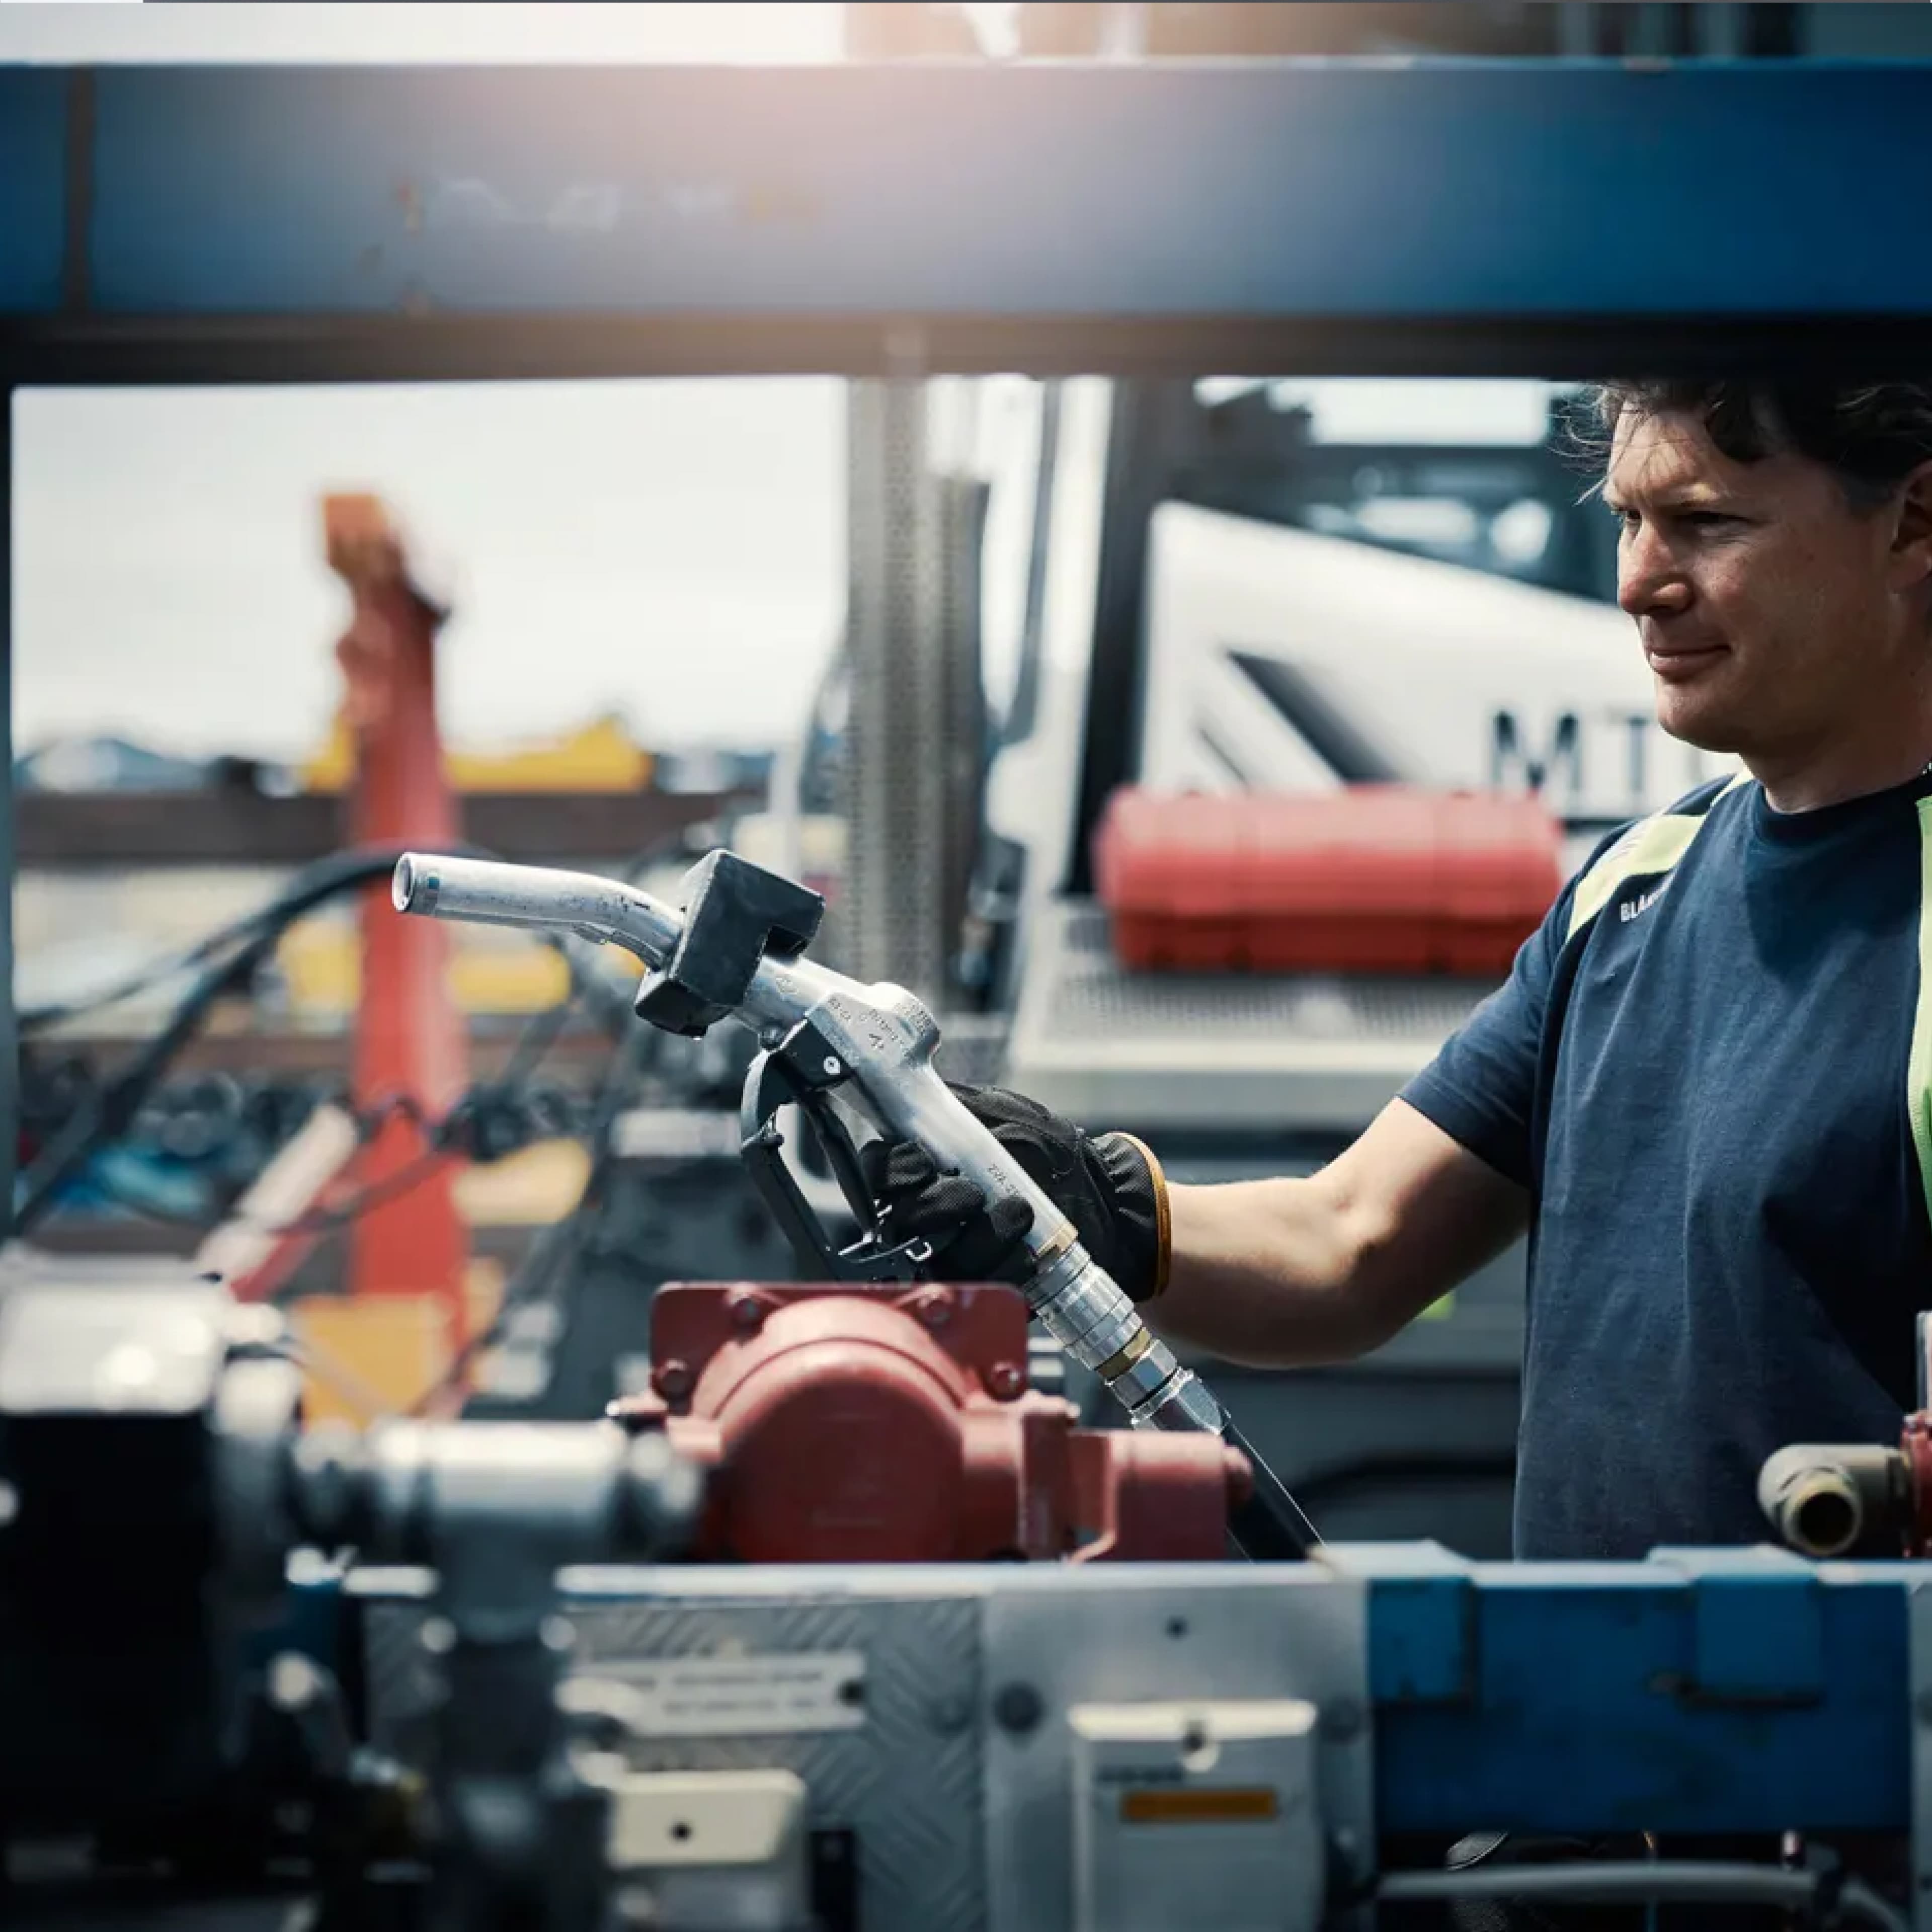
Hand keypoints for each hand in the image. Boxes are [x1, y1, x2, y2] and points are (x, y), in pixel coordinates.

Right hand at [857, 1083, 1164, 1298]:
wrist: (1104, 1198)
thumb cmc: (1052, 1151)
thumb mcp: (1007, 1114)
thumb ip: (960, 1106)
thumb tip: (916, 1093)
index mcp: (925, 1165)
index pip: (879, 1170)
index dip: (893, 1170)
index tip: (923, 1164)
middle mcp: (928, 1213)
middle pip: (898, 1220)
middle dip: (933, 1207)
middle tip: (972, 1195)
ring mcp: (952, 1251)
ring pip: (936, 1257)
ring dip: (978, 1237)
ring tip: (1018, 1214)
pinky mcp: (981, 1283)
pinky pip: (978, 1285)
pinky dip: (1004, 1267)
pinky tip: (1028, 1252)